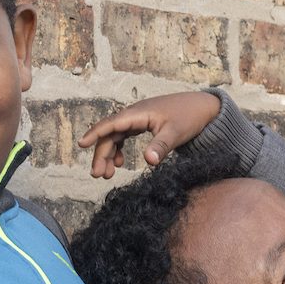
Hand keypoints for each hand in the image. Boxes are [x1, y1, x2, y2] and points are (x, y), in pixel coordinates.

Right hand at [77, 91, 220, 177]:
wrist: (203, 108)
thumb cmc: (189, 117)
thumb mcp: (175, 133)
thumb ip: (161, 146)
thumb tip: (149, 161)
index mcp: (139, 113)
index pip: (111, 123)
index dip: (95, 134)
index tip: (81, 144)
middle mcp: (135, 114)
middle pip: (110, 133)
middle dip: (101, 154)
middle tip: (97, 175)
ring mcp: (138, 118)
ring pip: (116, 136)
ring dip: (108, 154)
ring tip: (107, 174)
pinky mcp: (143, 123)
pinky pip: (124, 136)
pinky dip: (119, 149)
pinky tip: (119, 163)